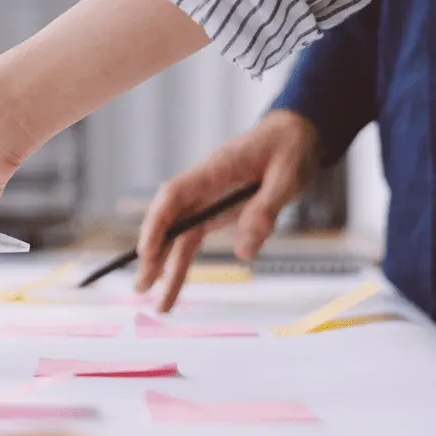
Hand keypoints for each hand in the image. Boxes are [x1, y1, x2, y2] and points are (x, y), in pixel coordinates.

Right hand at [135, 110, 318, 311]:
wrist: (294, 134)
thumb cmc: (289, 149)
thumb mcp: (287, 178)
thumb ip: (265, 211)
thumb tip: (245, 252)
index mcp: (215, 169)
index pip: (174, 195)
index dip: (156, 223)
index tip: (146, 251)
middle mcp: (202, 187)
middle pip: (169, 221)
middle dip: (153, 255)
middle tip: (141, 286)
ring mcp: (206, 200)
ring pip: (179, 236)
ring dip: (166, 267)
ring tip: (157, 301)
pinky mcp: (214, 212)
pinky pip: (193, 239)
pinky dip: (182, 262)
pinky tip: (173, 284)